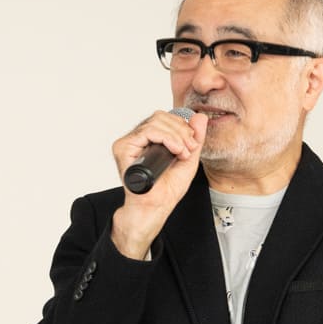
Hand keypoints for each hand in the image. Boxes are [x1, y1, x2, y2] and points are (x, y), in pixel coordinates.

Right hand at [110, 110, 206, 258]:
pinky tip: (175, 151)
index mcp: (149, 140)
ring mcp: (129, 143)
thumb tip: (200, 116)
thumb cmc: (167, 190)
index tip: (193, 142)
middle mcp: (137, 140)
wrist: (156, 207)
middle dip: (181, 130)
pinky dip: (166, 138)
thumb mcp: (188, 159)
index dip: (181, 125)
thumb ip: (194, 138)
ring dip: (176, 135)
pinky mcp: (123, 149)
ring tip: (183, 153)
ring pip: (155, 122)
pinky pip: (147, 132)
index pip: (164, 118)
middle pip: (159, 117)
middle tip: (190, 147)